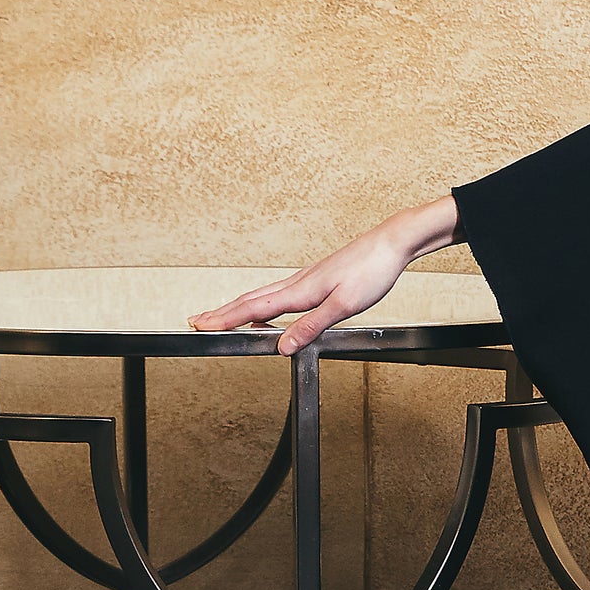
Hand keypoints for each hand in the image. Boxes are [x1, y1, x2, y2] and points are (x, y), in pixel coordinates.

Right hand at [189, 195, 457, 353]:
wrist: (392, 243)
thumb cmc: (373, 271)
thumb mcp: (344, 305)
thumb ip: (311, 326)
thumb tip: (282, 346)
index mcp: (301, 291)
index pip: (253, 308)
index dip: (225, 319)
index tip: (200, 325)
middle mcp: (299, 282)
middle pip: (250, 299)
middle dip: (222, 312)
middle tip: (197, 321)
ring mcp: (307, 279)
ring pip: (264, 294)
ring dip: (239, 307)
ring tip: (222, 316)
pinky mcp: (318, 278)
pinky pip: (280, 293)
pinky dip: (263, 303)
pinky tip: (268, 310)